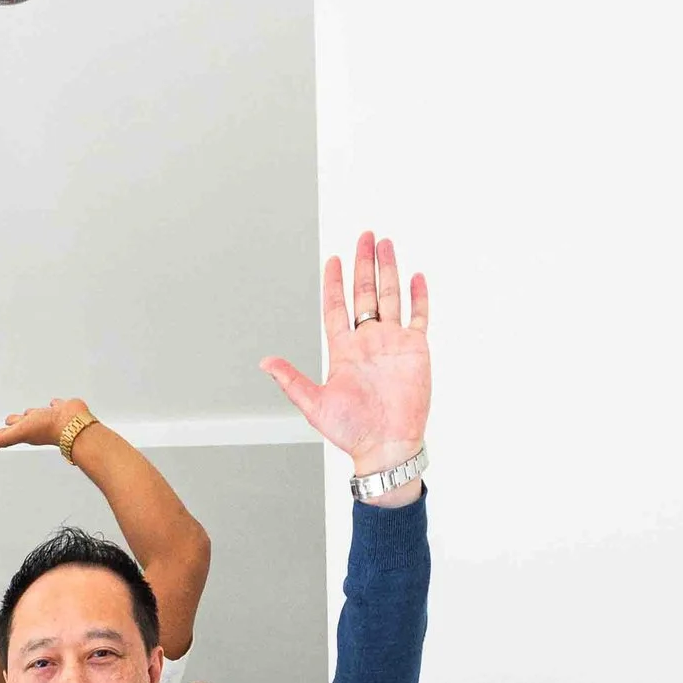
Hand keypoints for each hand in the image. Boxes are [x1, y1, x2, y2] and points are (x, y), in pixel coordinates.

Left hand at [0, 399, 88, 453]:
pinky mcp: (61, 410)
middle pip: (22, 423)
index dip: (0, 434)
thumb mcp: (20, 431)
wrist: (72, 422)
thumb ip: (4, 438)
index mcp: (26, 431)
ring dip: (33, 414)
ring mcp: (49, 418)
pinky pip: (56, 407)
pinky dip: (53, 405)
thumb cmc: (48, 428)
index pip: (9, 433)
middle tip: (9, 421)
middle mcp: (37, 426)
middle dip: (15, 422)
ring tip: (29, 413)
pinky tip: (53, 404)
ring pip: (38, 415)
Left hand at [261, 232, 430, 478]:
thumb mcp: (314, 404)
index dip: (334, 283)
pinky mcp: (415, 349)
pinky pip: (418, 316)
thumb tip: (264, 363)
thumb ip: (291, 380)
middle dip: (364, 264)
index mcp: (343, 350)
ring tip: (385, 244)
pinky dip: (418, 296)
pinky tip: (415, 277)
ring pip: (391, 297)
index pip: (336, 307)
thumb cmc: (351, 431)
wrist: (386, 446)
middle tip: (365, 236)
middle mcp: (368, 341)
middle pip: (365, 293)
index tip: (333, 260)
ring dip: (388, 270)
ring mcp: (392, 342)